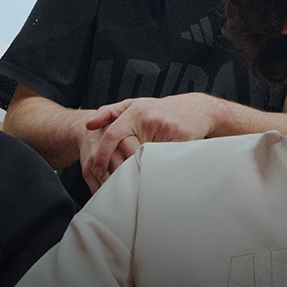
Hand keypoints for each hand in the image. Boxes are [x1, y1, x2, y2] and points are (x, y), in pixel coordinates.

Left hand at [80, 93, 222, 190]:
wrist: (198, 109)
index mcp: (135, 111)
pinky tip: (155, 175)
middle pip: (127, 151)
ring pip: (145, 158)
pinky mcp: (181, 138)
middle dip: (120, 168)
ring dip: (139, 171)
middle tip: (113, 181)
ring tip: (134, 180)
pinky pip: (163, 161)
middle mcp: (148, 118)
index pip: (112, 135)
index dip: (102, 155)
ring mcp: (165, 128)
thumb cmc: (161, 110)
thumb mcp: (135, 105)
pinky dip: (157, 169)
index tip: (97, 170)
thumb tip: (88, 125)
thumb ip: (110, 113)